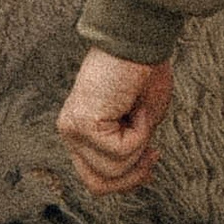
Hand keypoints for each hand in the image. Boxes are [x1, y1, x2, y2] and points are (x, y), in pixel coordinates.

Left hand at [57, 49, 173, 197]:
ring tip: (140, 113)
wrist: (139, 39)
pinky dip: (139, 134)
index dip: (127, 179)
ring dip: (139, 146)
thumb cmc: (143, 71)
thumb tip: (136, 172)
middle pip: (97, 184)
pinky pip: (119, 152)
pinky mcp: (82, 124)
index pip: (94, 177)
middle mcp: (70, 131)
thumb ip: (132, 148)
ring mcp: (72, 129)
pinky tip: (136, 108)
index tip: (151, 159)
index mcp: (79, 130)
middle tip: (153, 152)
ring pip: (111, 171)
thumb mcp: (141, 120)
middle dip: (132, 176)